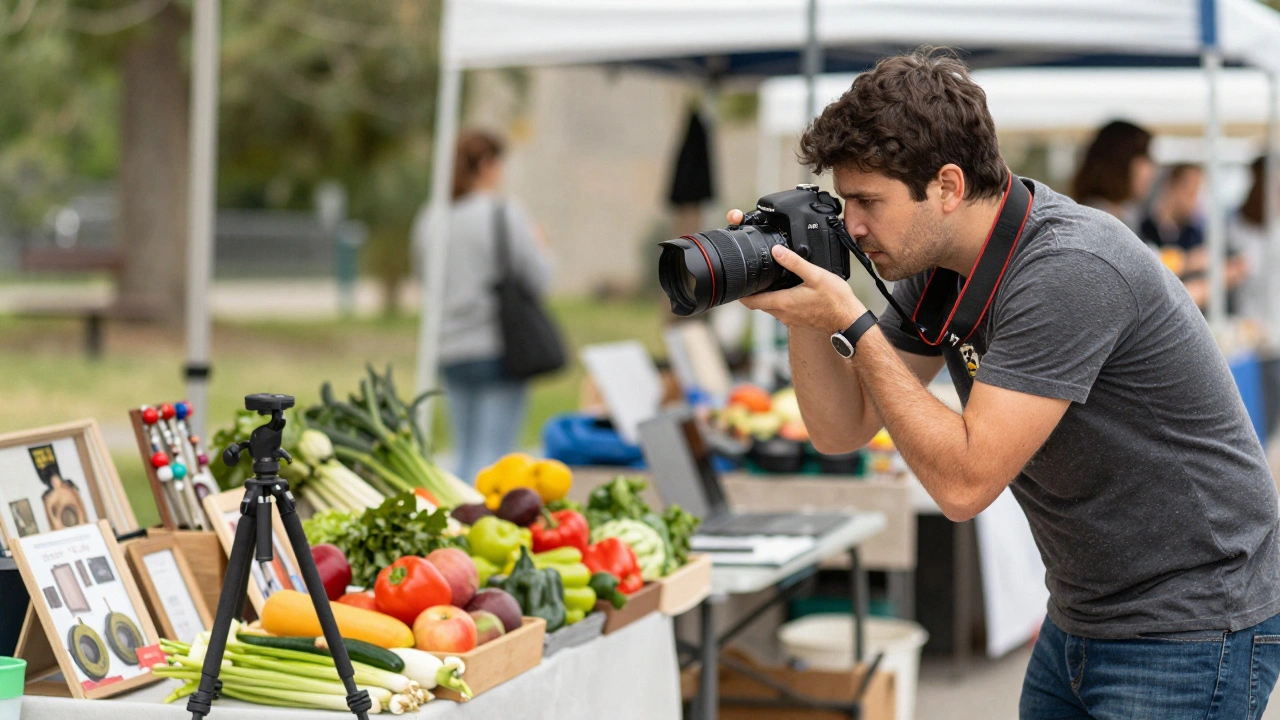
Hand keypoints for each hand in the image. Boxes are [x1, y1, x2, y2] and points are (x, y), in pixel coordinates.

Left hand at [738, 242, 866, 333]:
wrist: (849, 320)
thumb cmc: (835, 300)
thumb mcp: (815, 275)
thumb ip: (794, 262)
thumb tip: (777, 251)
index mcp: (783, 303)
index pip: (751, 302)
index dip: (740, 294)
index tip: (735, 284)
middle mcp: (783, 314)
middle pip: (758, 305)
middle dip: (751, 293)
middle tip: (750, 278)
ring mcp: (790, 319)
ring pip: (769, 307)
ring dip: (765, 297)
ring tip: (766, 281)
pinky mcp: (798, 320)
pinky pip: (781, 310)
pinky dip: (777, 301)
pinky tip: (786, 290)